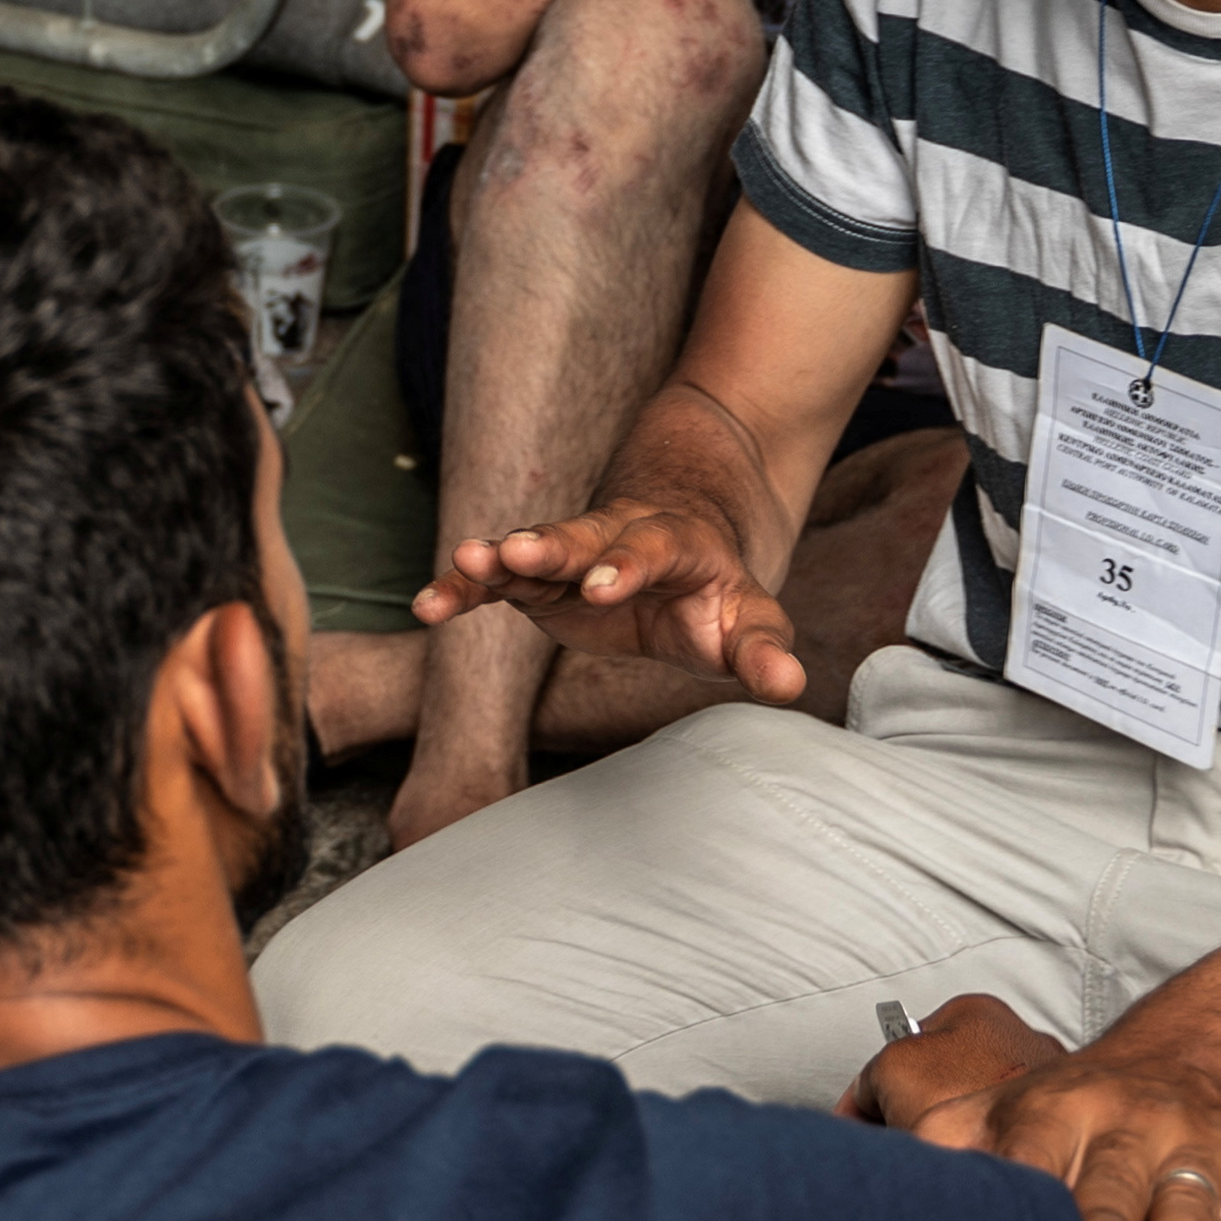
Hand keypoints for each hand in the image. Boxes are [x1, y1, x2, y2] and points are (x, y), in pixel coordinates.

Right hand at [419, 497, 808, 701]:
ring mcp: (574, 553)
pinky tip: (429, 605)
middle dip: (554, 546)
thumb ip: (763, 651)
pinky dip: (465, 590)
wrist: (683, 543)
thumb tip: (792, 685)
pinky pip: (498, 580)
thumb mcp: (750, 619)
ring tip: (463, 559)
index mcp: (676, 545)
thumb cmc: (717, 594)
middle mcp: (618, 536)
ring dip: (500, 556)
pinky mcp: (540, 578)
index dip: (628, 567)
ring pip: (535, 548)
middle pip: (585, 534)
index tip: (604, 589)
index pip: (652, 550)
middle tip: (519, 553)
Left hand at [875, 1003, 1220, 1220]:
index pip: (1034, 1147)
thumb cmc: (1080, 1108)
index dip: (1023, 1185)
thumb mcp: (1008, 1109)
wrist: (1192, 1059)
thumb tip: (864, 1164)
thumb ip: (946, 1141)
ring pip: (1191, 1193)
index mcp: (1059, 1108)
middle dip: (1104, 1217)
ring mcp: (1198, 1145)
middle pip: (1114, 1174)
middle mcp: (1131, 1121)